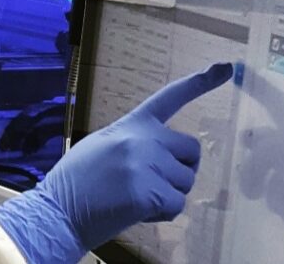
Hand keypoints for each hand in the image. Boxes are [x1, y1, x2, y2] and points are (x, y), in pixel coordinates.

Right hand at [0, 63, 232, 263]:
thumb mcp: (103, 145)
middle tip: (151, 183)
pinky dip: (160, 214)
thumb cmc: (78, 183)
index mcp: (131, 125)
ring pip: (186, 182)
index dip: (200, 83)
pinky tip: (134, 211)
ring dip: (167, 195)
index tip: (226, 68)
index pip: (169, 98)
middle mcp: (142, 139)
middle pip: (191, 151)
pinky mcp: (147, 192)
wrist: (57, 212)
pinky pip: (176, 206)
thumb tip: (164, 154)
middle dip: (180, 170)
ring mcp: (145, 164)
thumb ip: (134, 141)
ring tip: (133, 197)